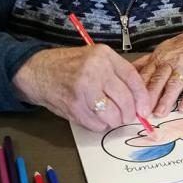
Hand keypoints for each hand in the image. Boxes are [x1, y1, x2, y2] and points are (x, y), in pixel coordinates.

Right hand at [12, 44, 150, 130]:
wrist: (37, 71)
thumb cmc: (68, 65)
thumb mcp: (94, 58)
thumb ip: (116, 73)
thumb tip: (139, 99)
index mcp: (103, 56)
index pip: (133, 79)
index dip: (142, 98)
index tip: (145, 109)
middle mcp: (95, 71)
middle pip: (125, 101)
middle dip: (129, 114)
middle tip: (127, 117)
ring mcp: (84, 90)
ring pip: (113, 116)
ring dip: (114, 121)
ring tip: (109, 116)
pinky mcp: (75, 107)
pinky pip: (98, 125)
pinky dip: (100, 126)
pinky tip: (95, 117)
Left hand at [133, 23, 182, 117]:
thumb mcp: (165, 48)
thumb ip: (147, 62)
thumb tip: (129, 71)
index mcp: (160, 58)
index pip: (145, 75)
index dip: (136, 90)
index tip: (129, 104)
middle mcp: (171, 62)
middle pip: (157, 80)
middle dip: (148, 97)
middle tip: (141, 113)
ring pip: (174, 84)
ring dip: (166, 99)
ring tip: (159, 113)